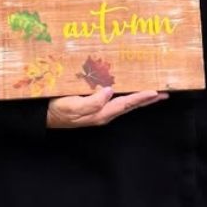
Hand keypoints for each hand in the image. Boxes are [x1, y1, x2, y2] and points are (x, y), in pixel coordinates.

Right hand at [45, 87, 167, 128]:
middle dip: (146, 100)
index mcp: (101, 113)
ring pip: (124, 104)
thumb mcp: (73, 107)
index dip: (141, 97)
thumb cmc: (56, 110)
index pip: (126, 104)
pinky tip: (128, 91)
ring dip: (139, 98)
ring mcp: (98, 111)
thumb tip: (110, 91)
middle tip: (164, 94)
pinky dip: (126, 96)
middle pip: (130, 105)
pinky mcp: (93, 106)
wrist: (43, 115)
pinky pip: (115, 101)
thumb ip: (92, 102)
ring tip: (152, 93)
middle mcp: (103, 113)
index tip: (156, 92)